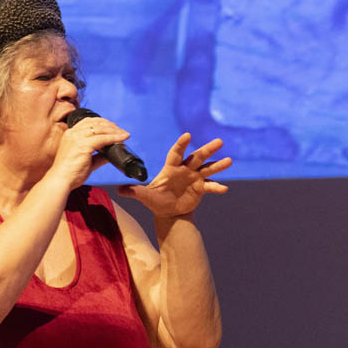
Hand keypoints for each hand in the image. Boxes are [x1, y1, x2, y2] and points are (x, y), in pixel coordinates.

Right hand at [48, 117, 124, 189]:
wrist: (61, 180)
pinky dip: (114, 137)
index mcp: (70, 135)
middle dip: (110, 125)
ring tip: (124, 134)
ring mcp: (77, 138)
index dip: (101, 122)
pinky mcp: (83, 145)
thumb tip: (111, 155)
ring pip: (100, 128)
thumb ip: (98, 156)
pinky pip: (103, 138)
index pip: (87, 122)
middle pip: (95, 122)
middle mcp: (73, 133)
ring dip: (114, 130)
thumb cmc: (71, 173)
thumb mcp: (87, 161)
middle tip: (121, 130)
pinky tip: (122, 139)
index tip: (112, 126)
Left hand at [116, 134, 231, 216]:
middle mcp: (185, 169)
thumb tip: (118, 190)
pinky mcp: (201, 188)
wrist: (169, 212)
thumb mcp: (145, 197)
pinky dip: (217, 187)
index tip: (187, 135)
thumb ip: (134, 192)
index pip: (176, 153)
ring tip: (229, 160)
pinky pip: (210, 186)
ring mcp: (195, 178)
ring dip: (218, 165)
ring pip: (208, 169)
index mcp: (171, 168)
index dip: (181, 145)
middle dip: (208, 149)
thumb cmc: (156, 201)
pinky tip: (224, 188)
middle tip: (219, 141)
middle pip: (197, 157)